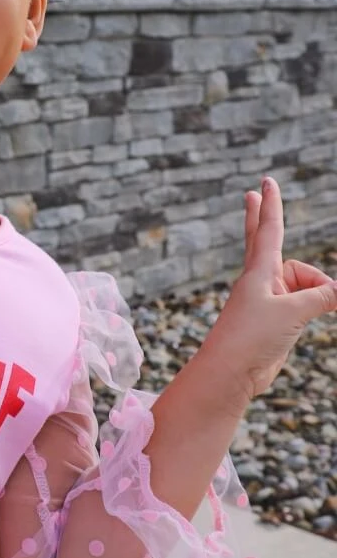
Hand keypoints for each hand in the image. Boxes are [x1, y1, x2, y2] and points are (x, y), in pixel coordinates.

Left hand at [203, 177, 336, 400]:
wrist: (231, 374)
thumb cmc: (252, 338)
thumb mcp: (293, 312)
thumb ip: (322, 297)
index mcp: (259, 272)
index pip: (269, 229)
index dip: (271, 205)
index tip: (264, 182)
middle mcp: (261, 282)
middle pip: (268, 241)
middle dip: (264, 217)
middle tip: (254, 193)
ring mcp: (267, 301)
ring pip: (303, 283)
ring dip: (319, 291)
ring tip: (324, 307)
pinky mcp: (274, 321)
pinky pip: (303, 303)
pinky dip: (317, 303)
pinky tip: (330, 307)